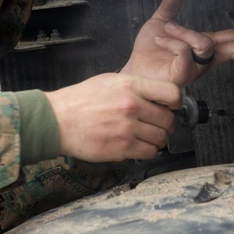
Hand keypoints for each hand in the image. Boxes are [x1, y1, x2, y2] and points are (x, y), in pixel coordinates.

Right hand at [45, 73, 179, 161]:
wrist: (57, 120)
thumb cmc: (79, 101)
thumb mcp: (108, 81)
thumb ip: (134, 87)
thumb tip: (156, 95)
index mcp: (130, 86)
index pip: (172, 93)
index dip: (176, 102)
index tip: (172, 106)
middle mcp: (131, 106)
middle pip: (168, 119)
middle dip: (166, 124)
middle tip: (158, 125)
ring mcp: (127, 128)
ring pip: (161, 138)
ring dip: (158, 139)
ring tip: (146, 136)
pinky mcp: (122, 148)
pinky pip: (149, 152)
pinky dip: (148, 151)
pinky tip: (138, 146)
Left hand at [121, 0, 233, 86]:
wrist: (133, 68)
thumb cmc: (147, 52)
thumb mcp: (158, 25)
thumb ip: (168, 10)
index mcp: (199, 47)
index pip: (227, 41)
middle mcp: (200, 60)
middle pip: (228, 48)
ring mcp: (193, 69)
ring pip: (204, 44)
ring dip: (185, 32)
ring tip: (168, 29)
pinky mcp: (182, 75)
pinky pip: (185, 52)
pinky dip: (172, 42)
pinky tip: (160, 40)